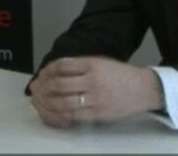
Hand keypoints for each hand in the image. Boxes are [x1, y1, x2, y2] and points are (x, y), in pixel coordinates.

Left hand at [29, 56, 163, 127]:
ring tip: (41, 101)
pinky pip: (73, 115)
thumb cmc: (119, 75)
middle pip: (59, 84)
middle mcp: (92, 80)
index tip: (41, 74)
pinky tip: (55, 111)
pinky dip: (60, 114)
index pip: (61, 65)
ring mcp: (95, 98)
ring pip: (63, 101)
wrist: (142, 88)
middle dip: (43, 87)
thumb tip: (54, 71)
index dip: (47, 70)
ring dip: (47, 102)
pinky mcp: (98, 113)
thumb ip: (79, 65)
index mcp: (92, 64)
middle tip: (35, 89)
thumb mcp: (100, 62)